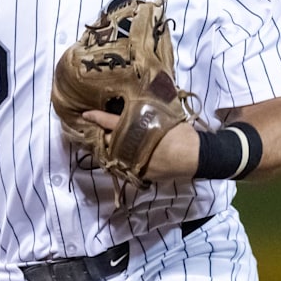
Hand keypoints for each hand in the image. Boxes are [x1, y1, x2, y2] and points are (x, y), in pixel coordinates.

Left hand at [81, 110, 198, 180]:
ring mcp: (135, 162)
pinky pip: (126, 167)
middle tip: (99, 132)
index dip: (96, 117)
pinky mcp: (141, 174)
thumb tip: (140, 107)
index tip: (85, 115)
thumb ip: (148, 114)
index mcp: (136, 129)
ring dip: (111, 150)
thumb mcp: (164, 116)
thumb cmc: (181, 133)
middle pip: (108, 141)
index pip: (110, 122)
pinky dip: (124, 161)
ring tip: (110, 145)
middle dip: (102, 137)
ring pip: (115, 156)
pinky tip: (127, 157)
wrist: (195, 155)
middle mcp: (131, 147)